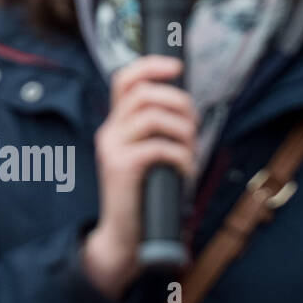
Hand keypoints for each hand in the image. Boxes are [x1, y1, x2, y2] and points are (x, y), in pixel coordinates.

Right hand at [82, 55, 196, 299]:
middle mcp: (109, 131)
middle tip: (193, 125)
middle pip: (143, 93)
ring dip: (184, 131)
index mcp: (116, 125)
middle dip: (179, 103)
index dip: (151, 66)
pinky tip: (185, 170)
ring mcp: (112, 148)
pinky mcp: (121, 167)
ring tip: (190, 150)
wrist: (124, 236)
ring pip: (153, 117)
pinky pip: (159, 147)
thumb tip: (187, 108)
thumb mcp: (148, 156)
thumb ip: (158, 132)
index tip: (177, 67)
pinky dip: (182, 156)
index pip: (125, 79)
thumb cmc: (145, 195)